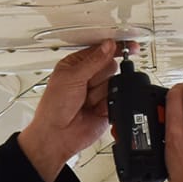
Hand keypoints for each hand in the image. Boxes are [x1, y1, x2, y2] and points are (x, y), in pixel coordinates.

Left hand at [18, 40, 134, 181]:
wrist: (57, 136)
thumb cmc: (53, 108)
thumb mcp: (71, 77)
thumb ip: (93, 61)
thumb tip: (109, 46)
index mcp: (76, 65)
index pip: (100, 50)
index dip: (113, 48)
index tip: (128, 45)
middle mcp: (88, 77)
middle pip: (111, 66)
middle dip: (100, 76)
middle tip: (87, 86)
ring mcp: (98, 93)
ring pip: (115, 83)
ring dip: (100, 93)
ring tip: (87, 102)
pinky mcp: (107, 107)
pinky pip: (118, 99)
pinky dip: (108, 104)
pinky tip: (95, 109)